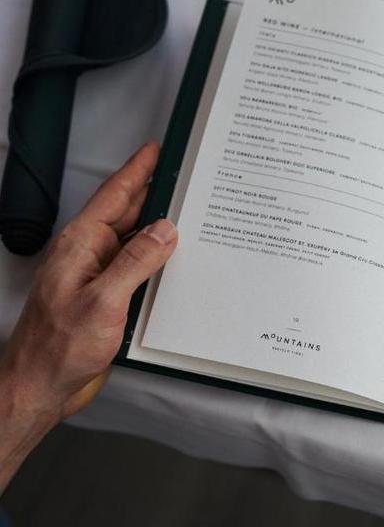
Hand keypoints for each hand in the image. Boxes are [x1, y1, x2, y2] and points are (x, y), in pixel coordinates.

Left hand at [0, 142, 176, 490]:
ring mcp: (98, 275)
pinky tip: (175, 255)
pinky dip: (157, 256)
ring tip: (188, 209)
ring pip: (134, 240)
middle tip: (184, 175)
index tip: (156, 150)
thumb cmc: (60, 348)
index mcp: (81, 245)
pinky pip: (136, 266)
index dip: (137, 171)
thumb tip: (165, 229)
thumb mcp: (104, 301)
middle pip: (126, 214)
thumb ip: (136, 262)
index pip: (114, 197)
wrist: (41, 387)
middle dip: (154, 192)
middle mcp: (89, 255)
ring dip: (159, 225)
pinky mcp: (107, 296)